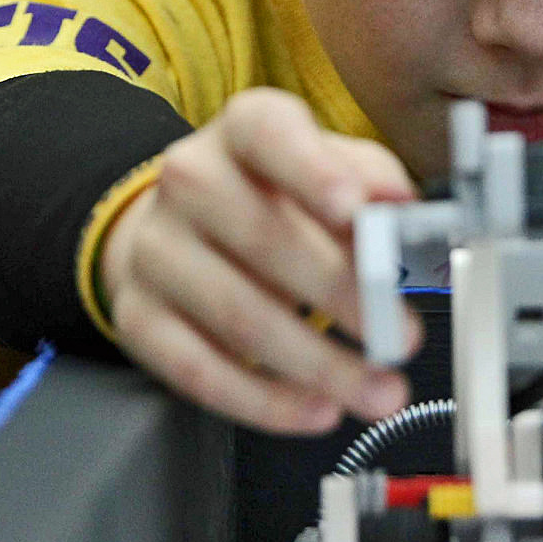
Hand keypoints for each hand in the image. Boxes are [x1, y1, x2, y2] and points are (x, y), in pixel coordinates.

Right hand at [98, 88, 421, 434]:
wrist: (179, 230)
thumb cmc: (274, 199)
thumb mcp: (331, 169)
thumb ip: (372, 181)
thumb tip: (400, 206)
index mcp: (243, 131)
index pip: (269, 135)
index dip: (312, 171)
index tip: (355, 210)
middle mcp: (188, 180)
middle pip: (262, 239)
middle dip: (344, 296)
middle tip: (404, 338)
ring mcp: (155, 250)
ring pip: (236, 314)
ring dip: (318, 364)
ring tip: (377, 390)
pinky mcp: (138, 318)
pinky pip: (199, 369)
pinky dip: (264, 400)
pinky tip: (315, 410)